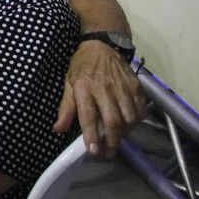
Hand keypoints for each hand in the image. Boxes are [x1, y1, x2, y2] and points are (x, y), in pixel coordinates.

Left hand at [55, 42, 144, 156]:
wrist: (102, 45)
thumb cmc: (82, 66)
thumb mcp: (68, 84)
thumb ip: (66, 108)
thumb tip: (58, 129)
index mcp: (84, 88)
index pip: (88, 116)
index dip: (91, 135)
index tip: (93, 151)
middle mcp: (104, 89)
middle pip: (113, 121)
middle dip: (112, 141)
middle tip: (109, 152)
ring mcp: (122, 87)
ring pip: (129, 118)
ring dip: (125, 133)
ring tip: (118, 138)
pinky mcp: (136, 86)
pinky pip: (140, 110)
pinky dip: (136, 121)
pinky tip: (129, 124)